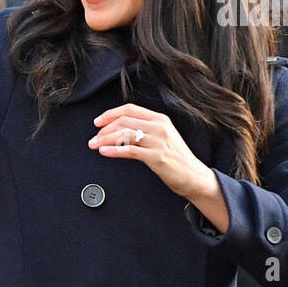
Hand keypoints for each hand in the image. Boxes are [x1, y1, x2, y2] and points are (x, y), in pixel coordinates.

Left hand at [88, 103, 229, 231]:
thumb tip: (119, 130)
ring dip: (105, 139)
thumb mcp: (162, 137)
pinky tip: (104, 152)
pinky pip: (129, 150)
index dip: (110, 114)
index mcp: (160, 119)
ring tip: (94, 145)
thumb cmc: (176, 159)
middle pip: (124, 121)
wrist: (194, 176)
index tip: (97, 122)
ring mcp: (158, 141)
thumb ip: (145, 130)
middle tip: (93, 138)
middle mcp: (159, 127)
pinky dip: (113, 150)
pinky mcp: (156, 156)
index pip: (130, 109)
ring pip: (124, 134)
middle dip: (104, 129)